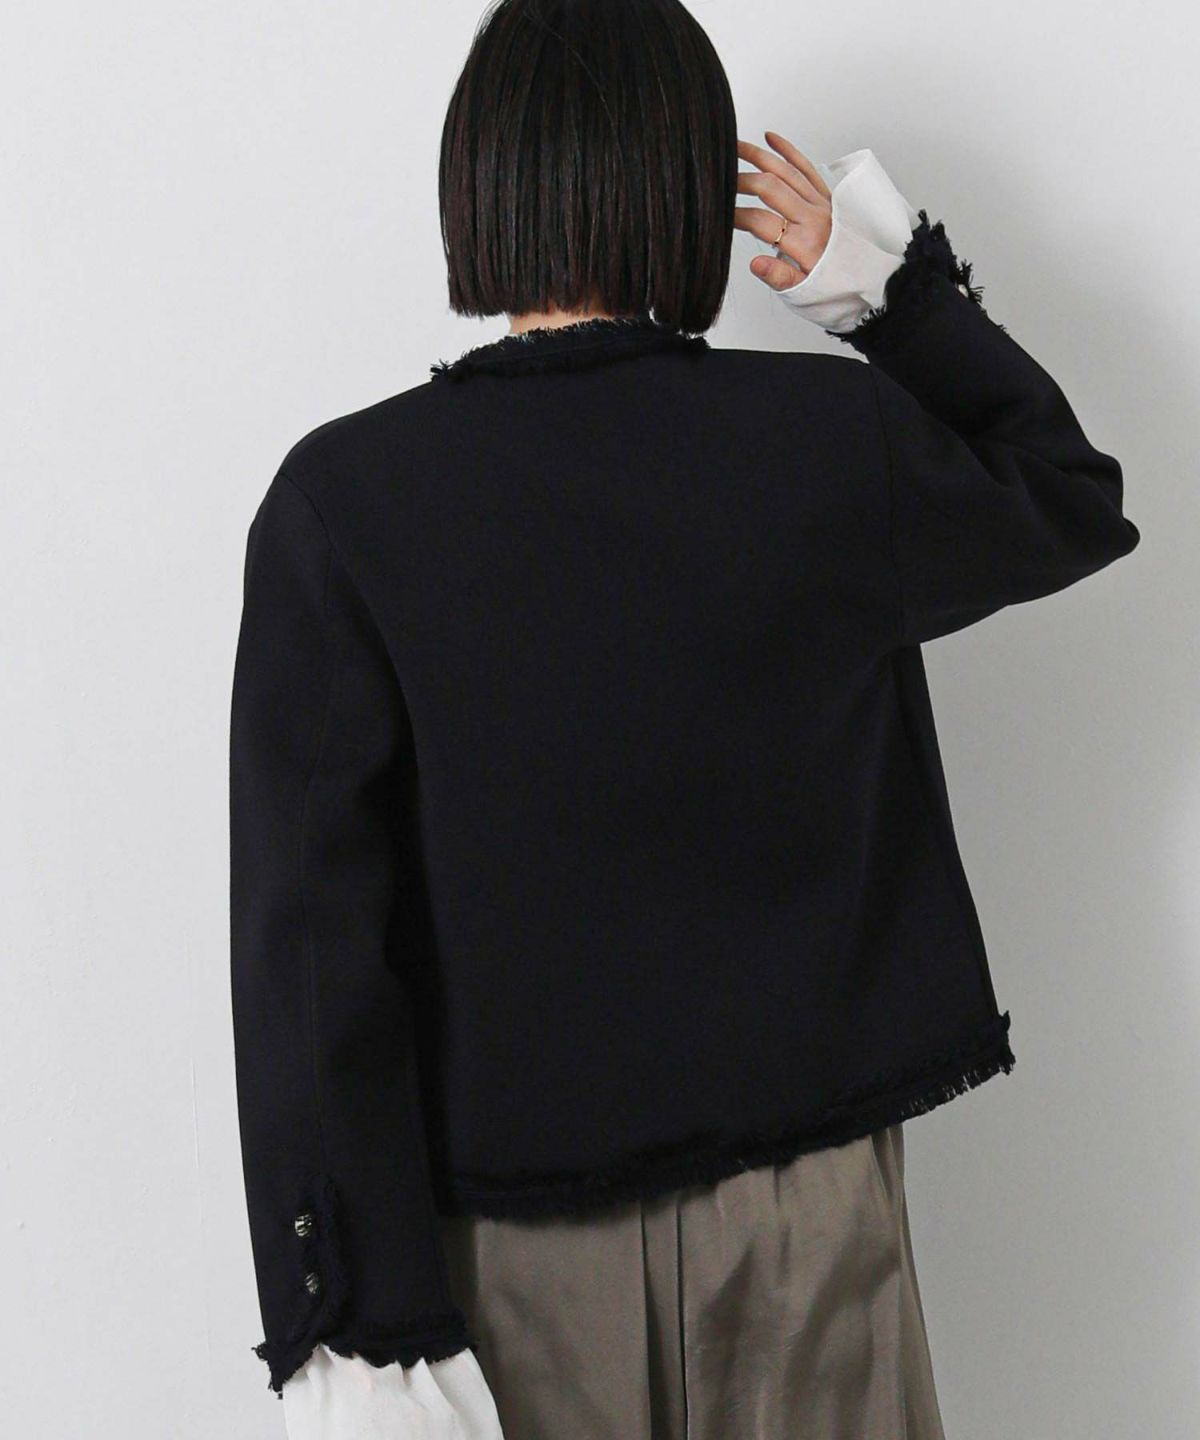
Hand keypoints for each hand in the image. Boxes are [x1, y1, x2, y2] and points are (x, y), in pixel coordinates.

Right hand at [735, 132, 832, 290]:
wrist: (868, 282)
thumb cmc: (834, 287)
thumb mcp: (804, 292)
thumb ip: (779, 277)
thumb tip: (755, 263)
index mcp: (805, 243)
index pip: (761, 221)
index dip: (736, 215)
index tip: (720, 214)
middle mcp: (814, 216)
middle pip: (772, 188)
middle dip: (742, 180)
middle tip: (720, 179)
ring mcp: (822, 202)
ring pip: (787, 171)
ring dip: (759, 156)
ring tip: (736, 147)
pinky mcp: (828, 196)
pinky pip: (806, 167)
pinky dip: (788, 150)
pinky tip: (771, 139)